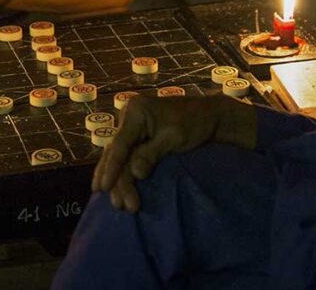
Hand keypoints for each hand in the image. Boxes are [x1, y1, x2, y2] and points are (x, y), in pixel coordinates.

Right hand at [92, 95, 254, 212]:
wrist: (210, 115)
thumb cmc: (195, 123)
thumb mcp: (174, 138)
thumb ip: (151, 154)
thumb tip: (135, 174)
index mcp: (137, 111)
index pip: (120, 143)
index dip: (112, 167)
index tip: (105, 187)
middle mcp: (129, 116)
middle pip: (117, 152)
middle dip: (117, 180)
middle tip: (119, 205)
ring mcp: (132, 126)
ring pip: (118, 156)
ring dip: (117, 180)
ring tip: (116, 204)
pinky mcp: (138, 136)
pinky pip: (125, 156)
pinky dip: (121, 173)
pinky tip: (114, 188)